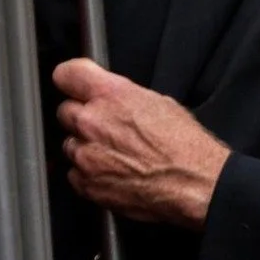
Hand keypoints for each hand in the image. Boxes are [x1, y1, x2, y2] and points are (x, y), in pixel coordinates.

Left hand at [53, 58, 229, 228]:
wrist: (195, 184)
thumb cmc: (185, 147)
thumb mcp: (159, 103)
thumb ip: (123, 98)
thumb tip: (111, 99)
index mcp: (111, 96)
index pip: (67, 74)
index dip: (71, 80)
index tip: (74, 86)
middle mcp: (93, 123)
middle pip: (64, 111)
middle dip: (82, 118)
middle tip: (106, 129)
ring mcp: (87, 156)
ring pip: (70, 145)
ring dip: (86, 148)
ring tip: (116, 156)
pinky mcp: (87, 185)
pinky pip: (75, 175)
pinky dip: (89, 175)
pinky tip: (114, 174)